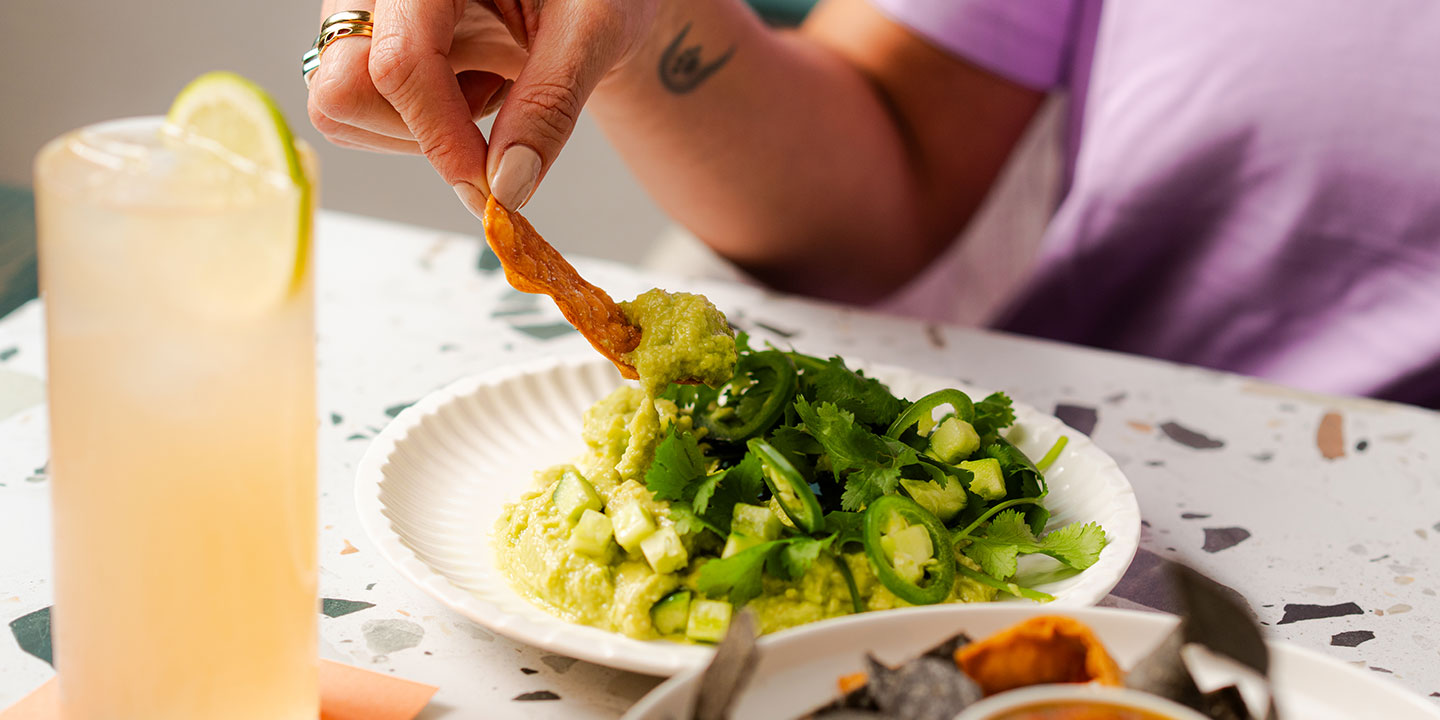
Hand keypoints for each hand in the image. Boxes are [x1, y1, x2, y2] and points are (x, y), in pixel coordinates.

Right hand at [306, 0, 658, 210]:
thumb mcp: (592, 30)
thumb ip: (551, 102)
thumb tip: (507, 185)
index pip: (399, 60)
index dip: (443, 137)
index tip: (490, 188)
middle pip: (344, 87)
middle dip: (421, 129)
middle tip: (492, 103)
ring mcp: (362, 14)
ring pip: (342, 108)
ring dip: (420, 128)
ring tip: (486, 85)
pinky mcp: (365, 44)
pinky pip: (357, 113)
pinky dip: (417, 124)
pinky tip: (467, 86)